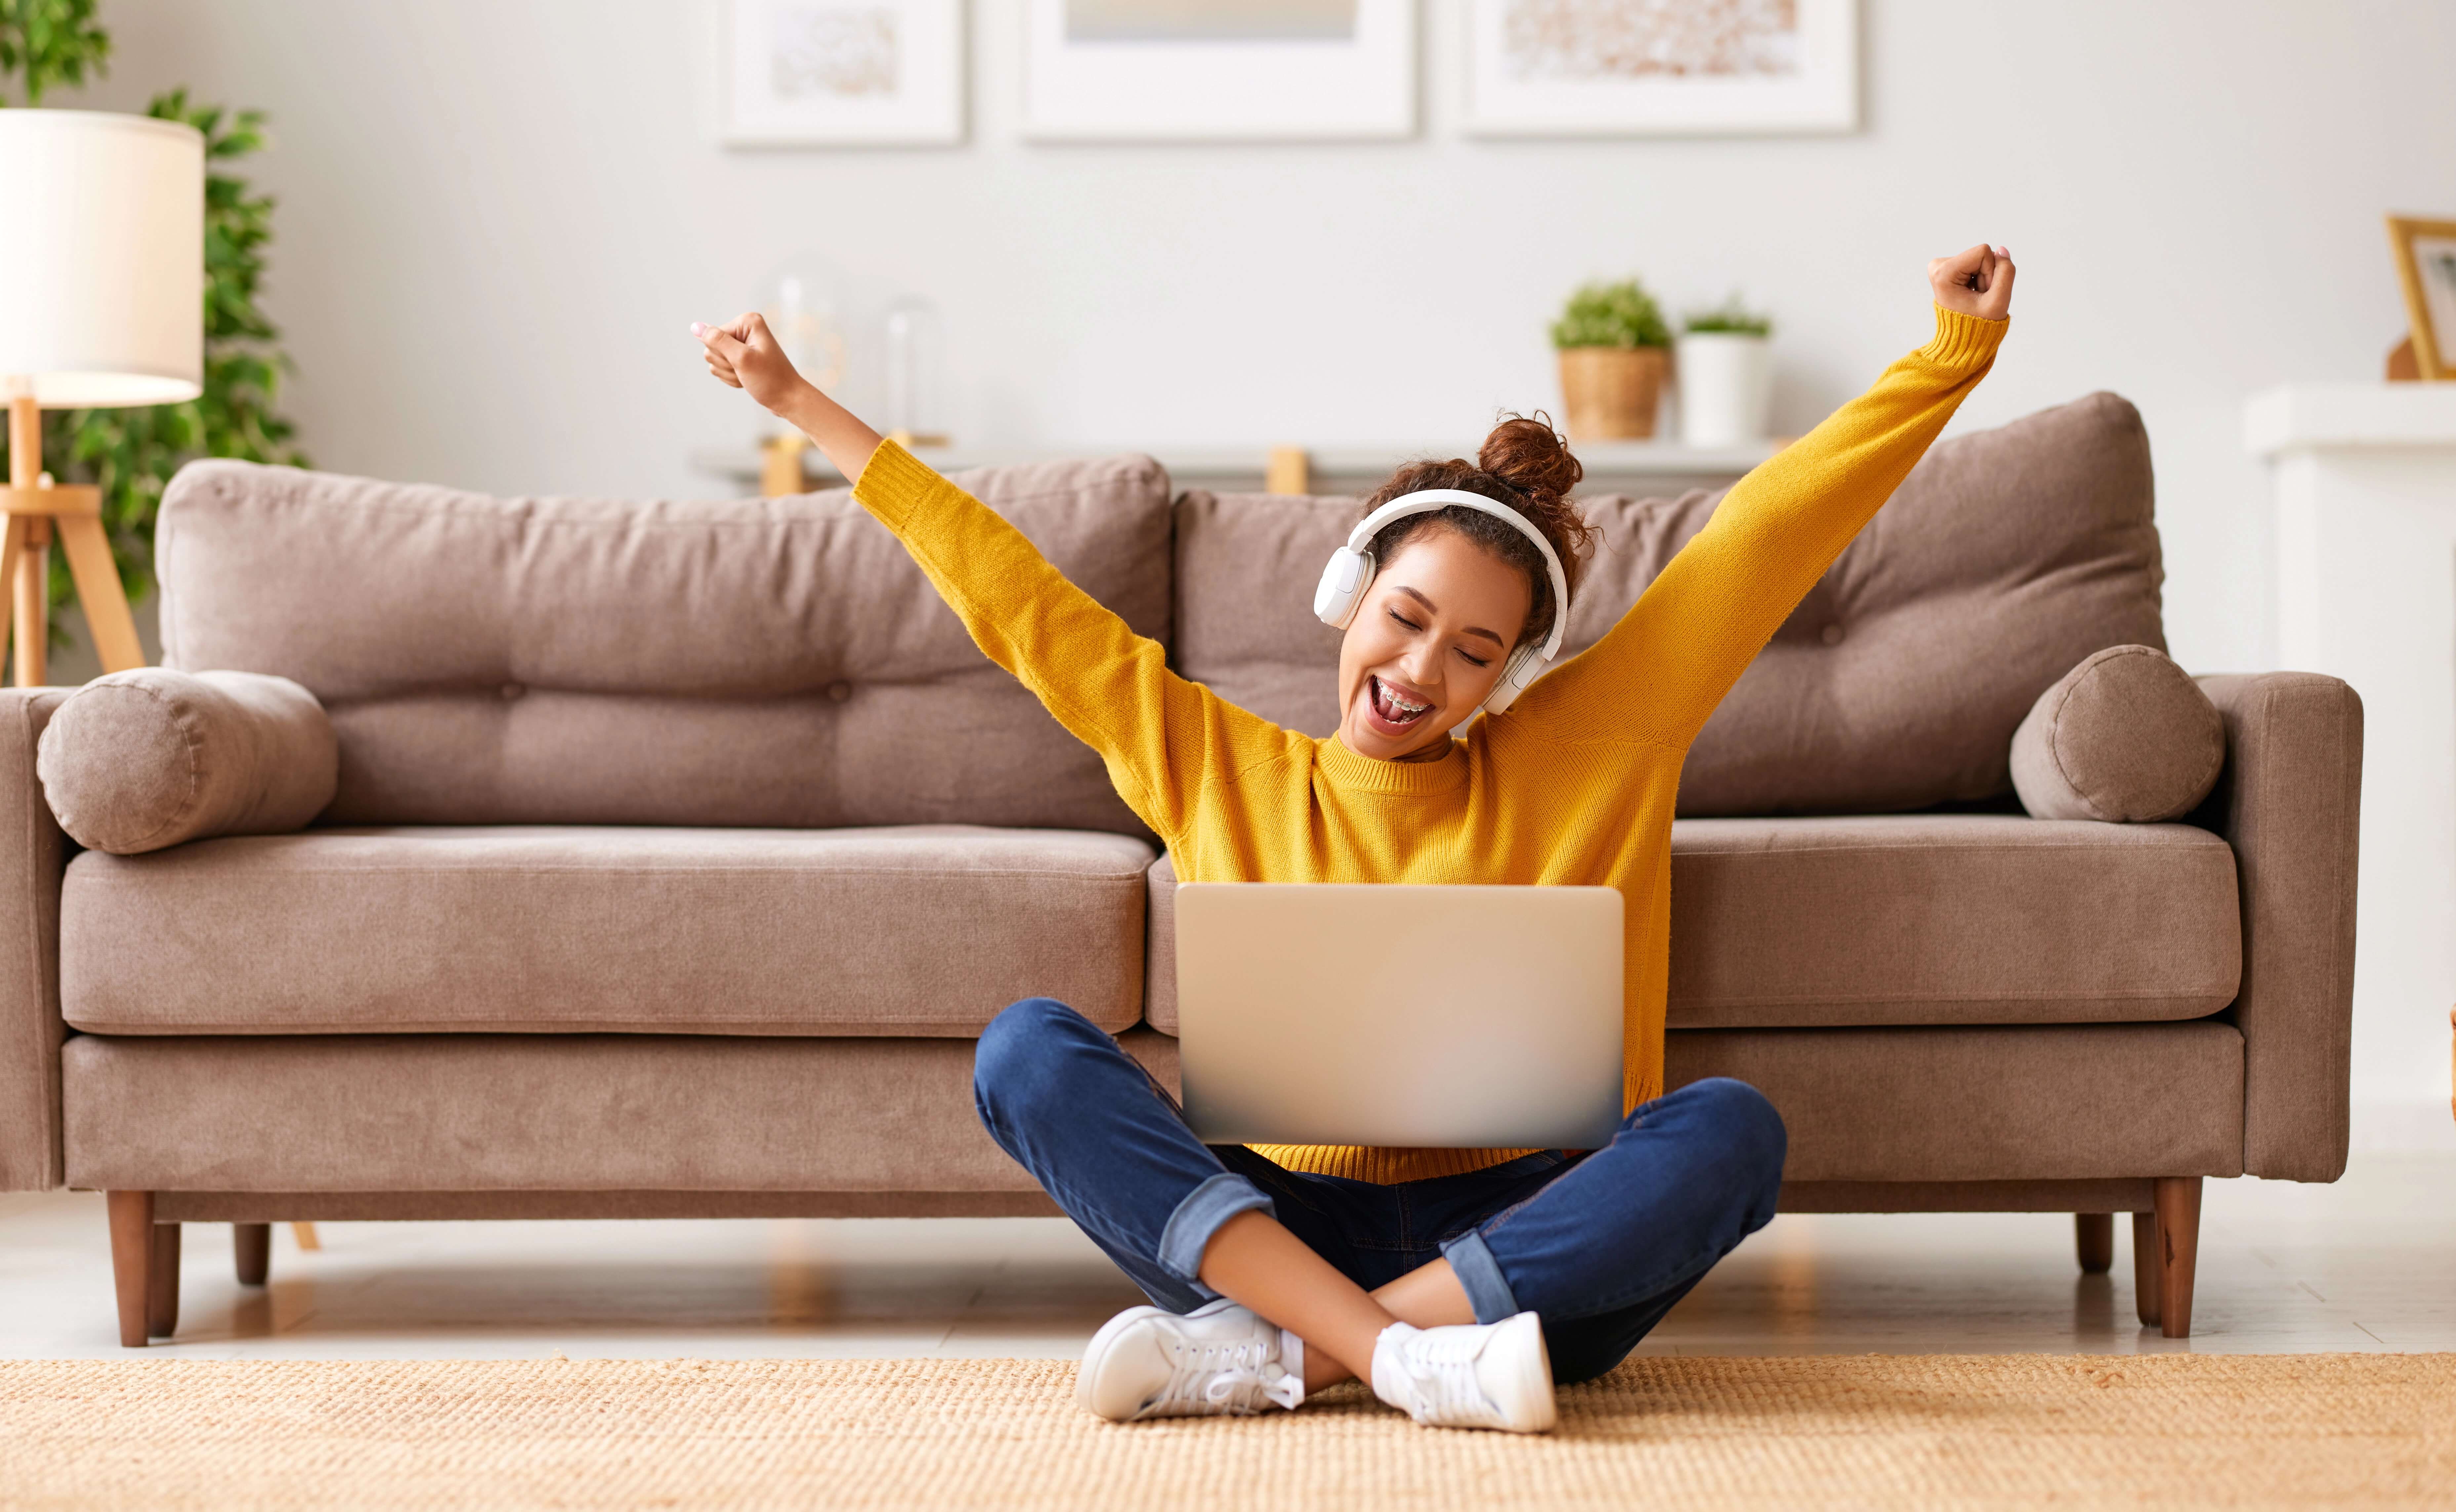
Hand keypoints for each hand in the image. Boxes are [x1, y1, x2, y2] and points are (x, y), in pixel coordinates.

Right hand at [692, 312, 809, 416]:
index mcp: (747, 322)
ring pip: (715, 361)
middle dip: (726, 365)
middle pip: (711, 348)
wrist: (788, 400)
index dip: (724, 355)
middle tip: (747, 372)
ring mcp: (742, 344)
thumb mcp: (741, 359)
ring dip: (729, 374)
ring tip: (749, 377)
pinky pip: (722, 368)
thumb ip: (717, 341)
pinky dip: (732, 378)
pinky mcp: (741, 358)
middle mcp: (744, 329)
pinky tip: (747, 381)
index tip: (745, 363)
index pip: (713, 337)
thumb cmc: (770, 380)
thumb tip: (694, 326)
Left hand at [1926, 244, 2014, 320]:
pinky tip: (1971, 292)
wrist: (1962, 336)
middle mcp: (1937, 266)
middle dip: (1986, 275)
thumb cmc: (1978, 324)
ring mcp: (1941, 266)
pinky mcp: (1947, 267)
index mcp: (1942, 273)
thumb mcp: (1998, 301)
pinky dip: (1978, 277)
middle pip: (1980, 255)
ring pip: (1979, 258)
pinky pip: (1975, 262)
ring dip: (1983, 277)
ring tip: (1974, 295)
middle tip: (1978, 296)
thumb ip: (2006, 272)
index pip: (1983, 252)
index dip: (1991, 272)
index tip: (1982, 293)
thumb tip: (2002, 249)